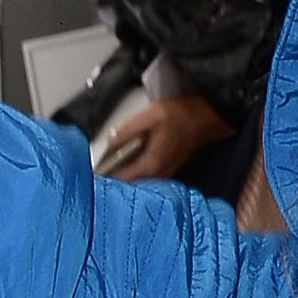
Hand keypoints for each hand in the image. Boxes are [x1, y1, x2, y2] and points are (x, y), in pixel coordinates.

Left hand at [93, 89, 232, 180]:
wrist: (205, 118)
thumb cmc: (181, 115)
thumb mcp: (150, 116)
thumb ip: (128, 129)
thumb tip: (110, 140)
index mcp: (150, 165)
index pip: (120, 178)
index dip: (105, 173)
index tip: (92, 168)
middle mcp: (157, 175)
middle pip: (128, 182)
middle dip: (113, 174)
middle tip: (99, 164)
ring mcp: (163, 174)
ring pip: (137, 180)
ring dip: (124, 172)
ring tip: (111, 160)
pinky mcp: (166, 170)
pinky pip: (145, 175)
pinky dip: (135, 169)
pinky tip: (129, 157)